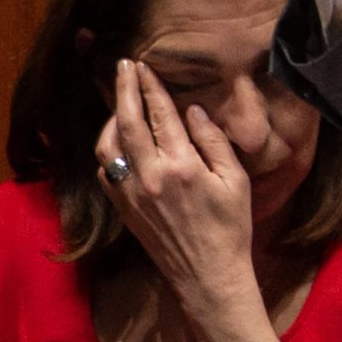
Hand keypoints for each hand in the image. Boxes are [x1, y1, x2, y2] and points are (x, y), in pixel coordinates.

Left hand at [96, 60, 255, 310]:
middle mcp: (150, 177)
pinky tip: (119, 142)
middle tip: (123, 67)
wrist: (207, 276)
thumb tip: (193, 111)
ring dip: (111, 119)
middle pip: (128, 122)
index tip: (144, 66)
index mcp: (181, 166)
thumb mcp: (235, 181)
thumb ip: (213, 142)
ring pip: (108, 146)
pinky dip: (108, 150)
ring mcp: (131, 194)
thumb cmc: (230, 227)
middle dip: (124, 90)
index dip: (151, 87)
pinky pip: (105, 172)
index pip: (161, 115)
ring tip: (121, 102)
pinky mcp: (123, 209)